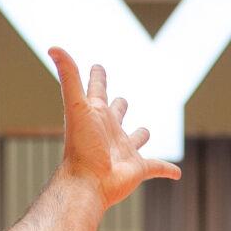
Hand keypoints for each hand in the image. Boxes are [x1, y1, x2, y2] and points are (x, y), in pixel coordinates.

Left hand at [49, 48, 180, 208]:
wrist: (88, 183)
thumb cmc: (81, 145)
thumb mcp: (76, 105)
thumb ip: (69, 76)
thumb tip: (54, 47)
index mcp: (96, 115)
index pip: (97, 90)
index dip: (98, 77)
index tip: (98, 68)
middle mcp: (110, 131)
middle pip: (117, 114)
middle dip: (119, 106)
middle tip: (121, 101)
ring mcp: (124, 150)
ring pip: (135, 139)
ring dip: (141, 136)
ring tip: (145, 132)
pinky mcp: (138, 168)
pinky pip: (157, 167)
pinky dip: (167, 170)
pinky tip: (177, 174)